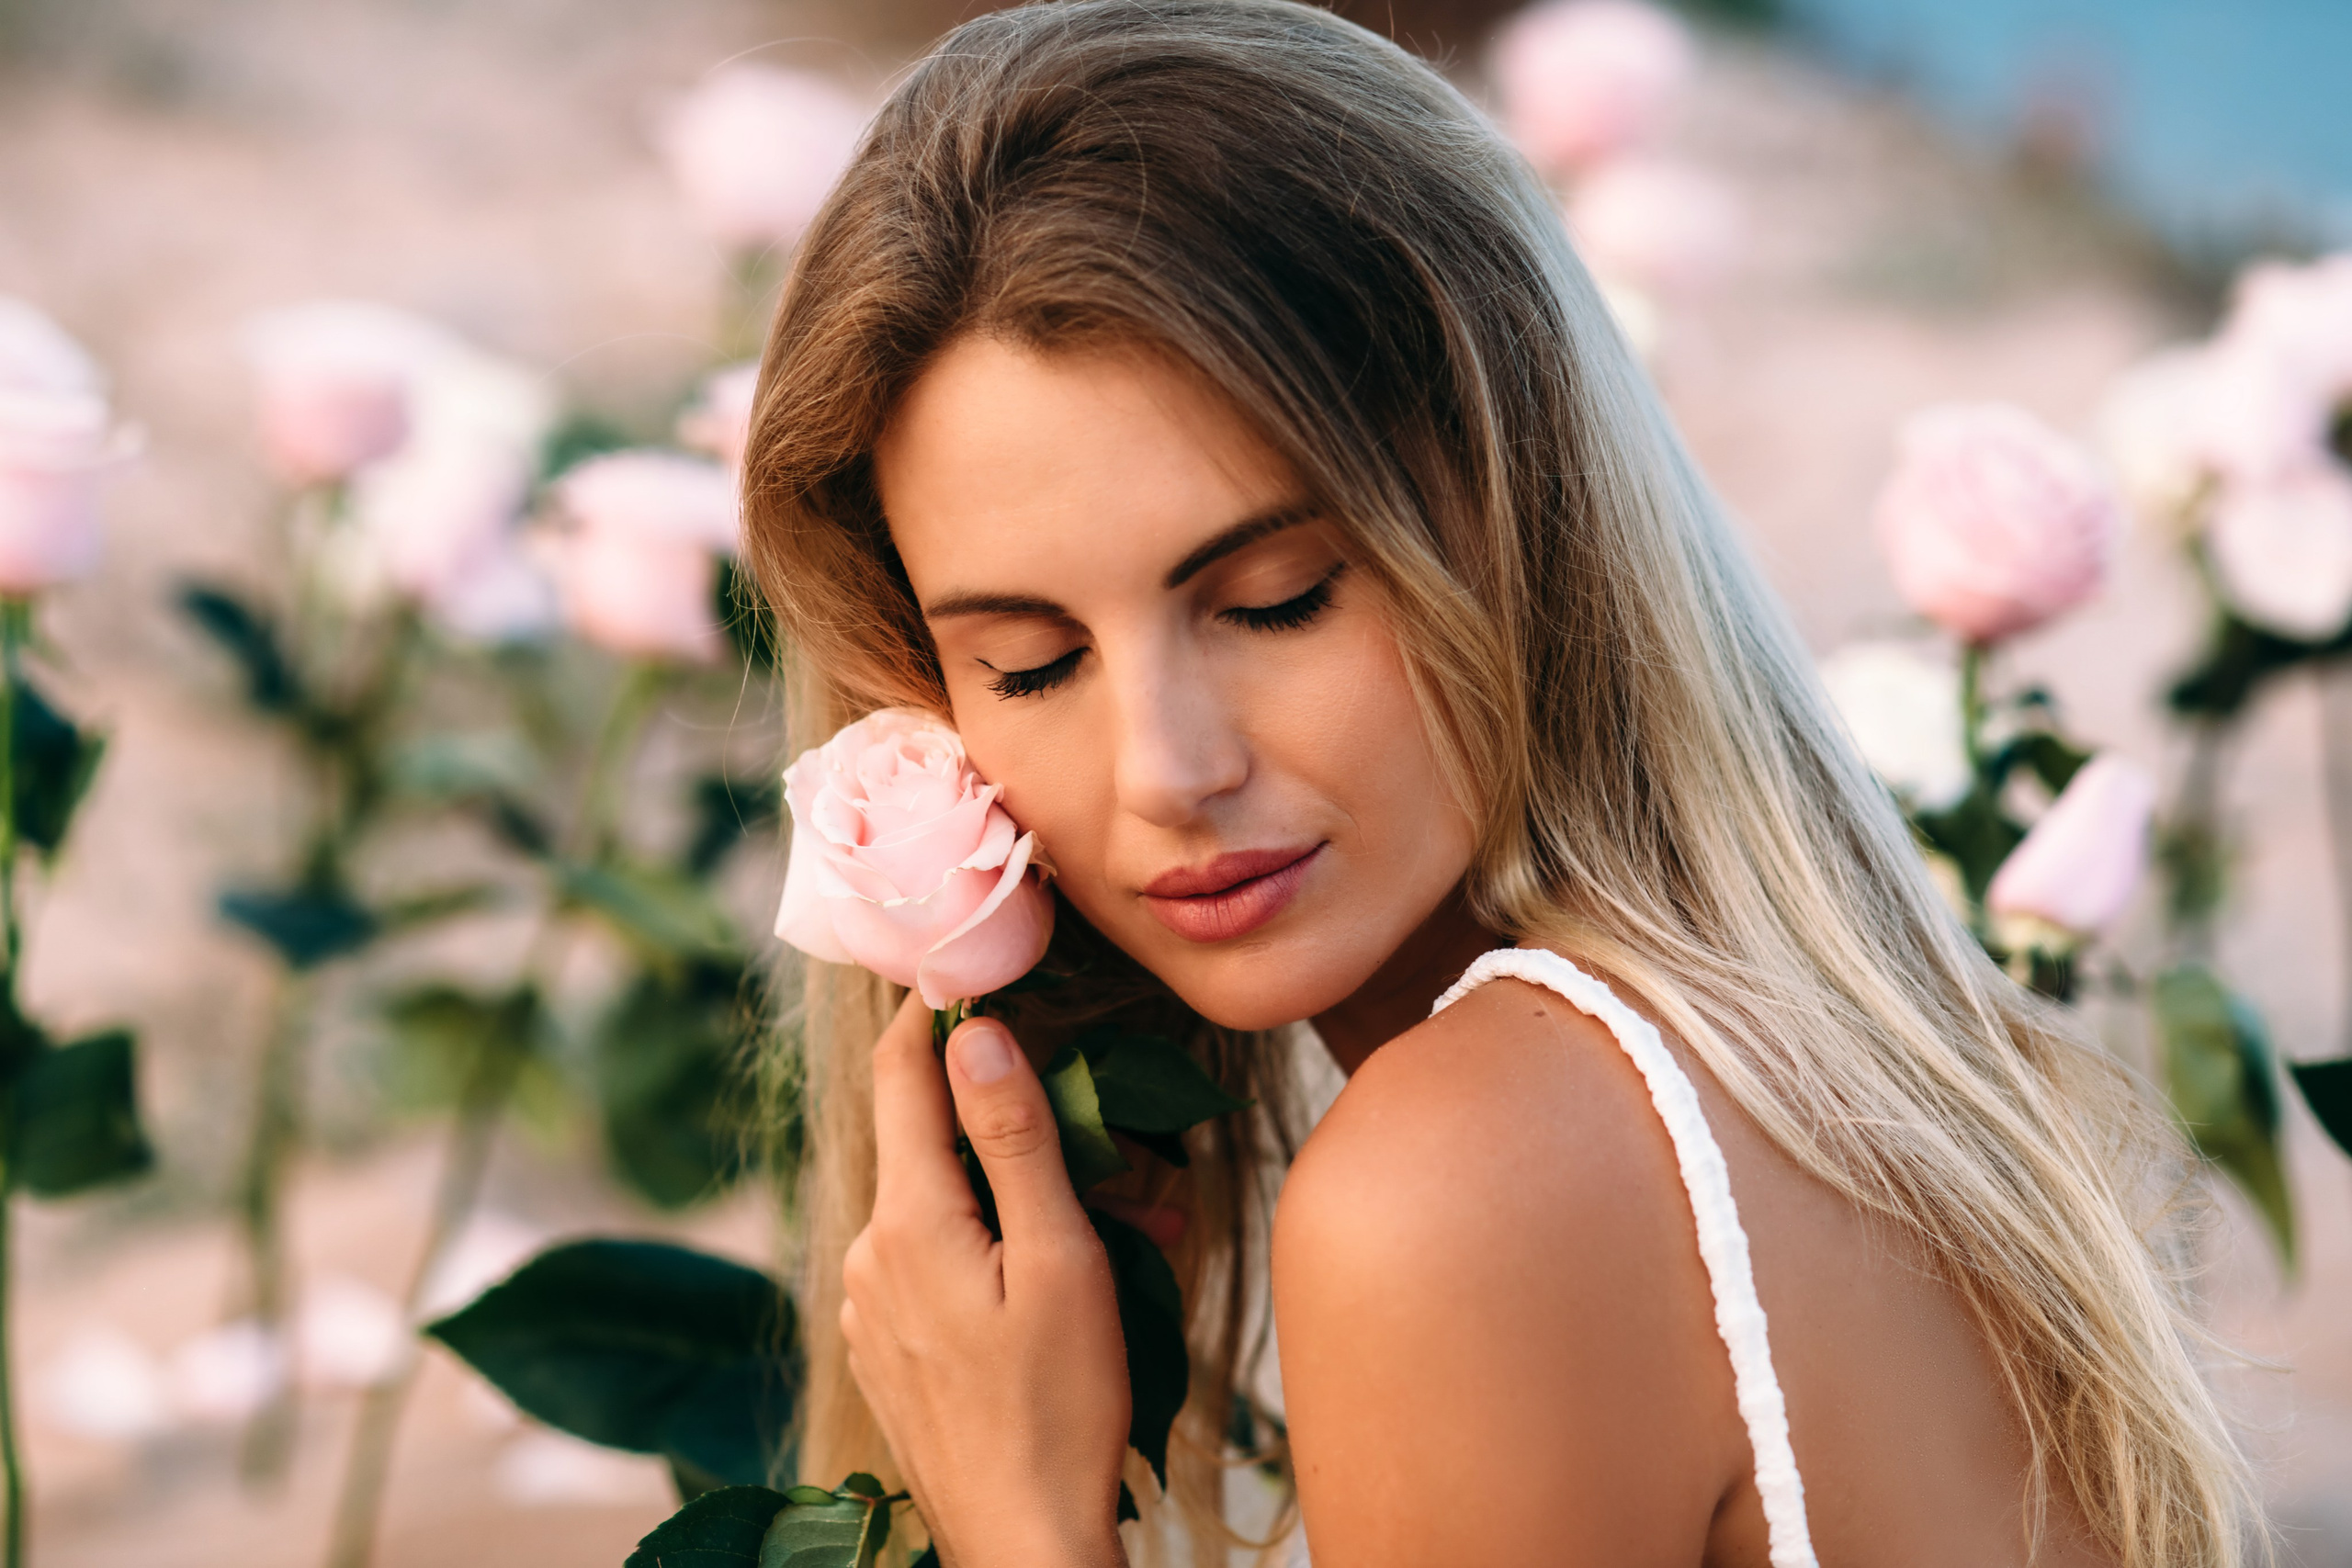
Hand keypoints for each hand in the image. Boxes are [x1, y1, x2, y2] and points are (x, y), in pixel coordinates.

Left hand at [841, 992, 1131, 1567]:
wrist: (1022, 1545)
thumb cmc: (1058, 1410)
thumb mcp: (1060, 1262)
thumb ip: (1015, 1141)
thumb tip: (975, 1036)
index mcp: (907, 1220)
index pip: (902, 1074)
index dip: (935, 1011)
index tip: (974, 966)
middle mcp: (869, 1253)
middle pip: (934, 1142)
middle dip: (1019, 1125)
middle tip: (1113, 1141)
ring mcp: (873, 1306)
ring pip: (945, 1207)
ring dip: (1022, 1198)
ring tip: (1131, 1232)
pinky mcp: (889, 1348)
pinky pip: (940, 1265)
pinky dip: (1002, 1251)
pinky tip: (1069, 1286)